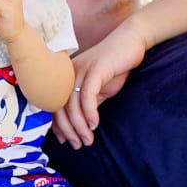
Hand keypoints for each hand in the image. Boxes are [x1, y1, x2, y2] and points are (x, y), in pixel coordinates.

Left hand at [52, 22, 147, 147]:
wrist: (131, 41)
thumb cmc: (115, 65)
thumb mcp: (99, 88)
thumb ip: (89, 103)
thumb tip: (82, 124)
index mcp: (66, 78)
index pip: (56, 105)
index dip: (58, 125)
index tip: (65, 141)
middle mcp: (68, 74)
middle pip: (60, 107)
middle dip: (68, 130)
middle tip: (77, 145)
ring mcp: (80, 70)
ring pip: (73, 104)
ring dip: (80, 126)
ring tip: (88, 140)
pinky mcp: (95, 69)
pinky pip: (88, 95)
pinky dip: (89, 112)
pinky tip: (94, 125)